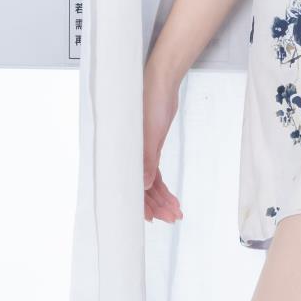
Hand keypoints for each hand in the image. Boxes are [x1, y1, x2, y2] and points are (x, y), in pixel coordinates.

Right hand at [142, 73, 184, 224]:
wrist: (162, 82)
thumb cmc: (150, 102)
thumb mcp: (151, 134)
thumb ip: (147, 160)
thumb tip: (143, 186)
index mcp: (124, 152)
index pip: (129, 185)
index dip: (139, 204)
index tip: (151, 218)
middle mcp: (129, 155)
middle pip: (140, 188)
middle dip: (156, 205)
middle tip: (171, 218)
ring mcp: (140, 153)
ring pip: (149, 184)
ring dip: (162, 199)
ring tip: (176, 213)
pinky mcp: (150, 148)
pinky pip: (155, 174)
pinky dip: (163, 187)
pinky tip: (172, 198)